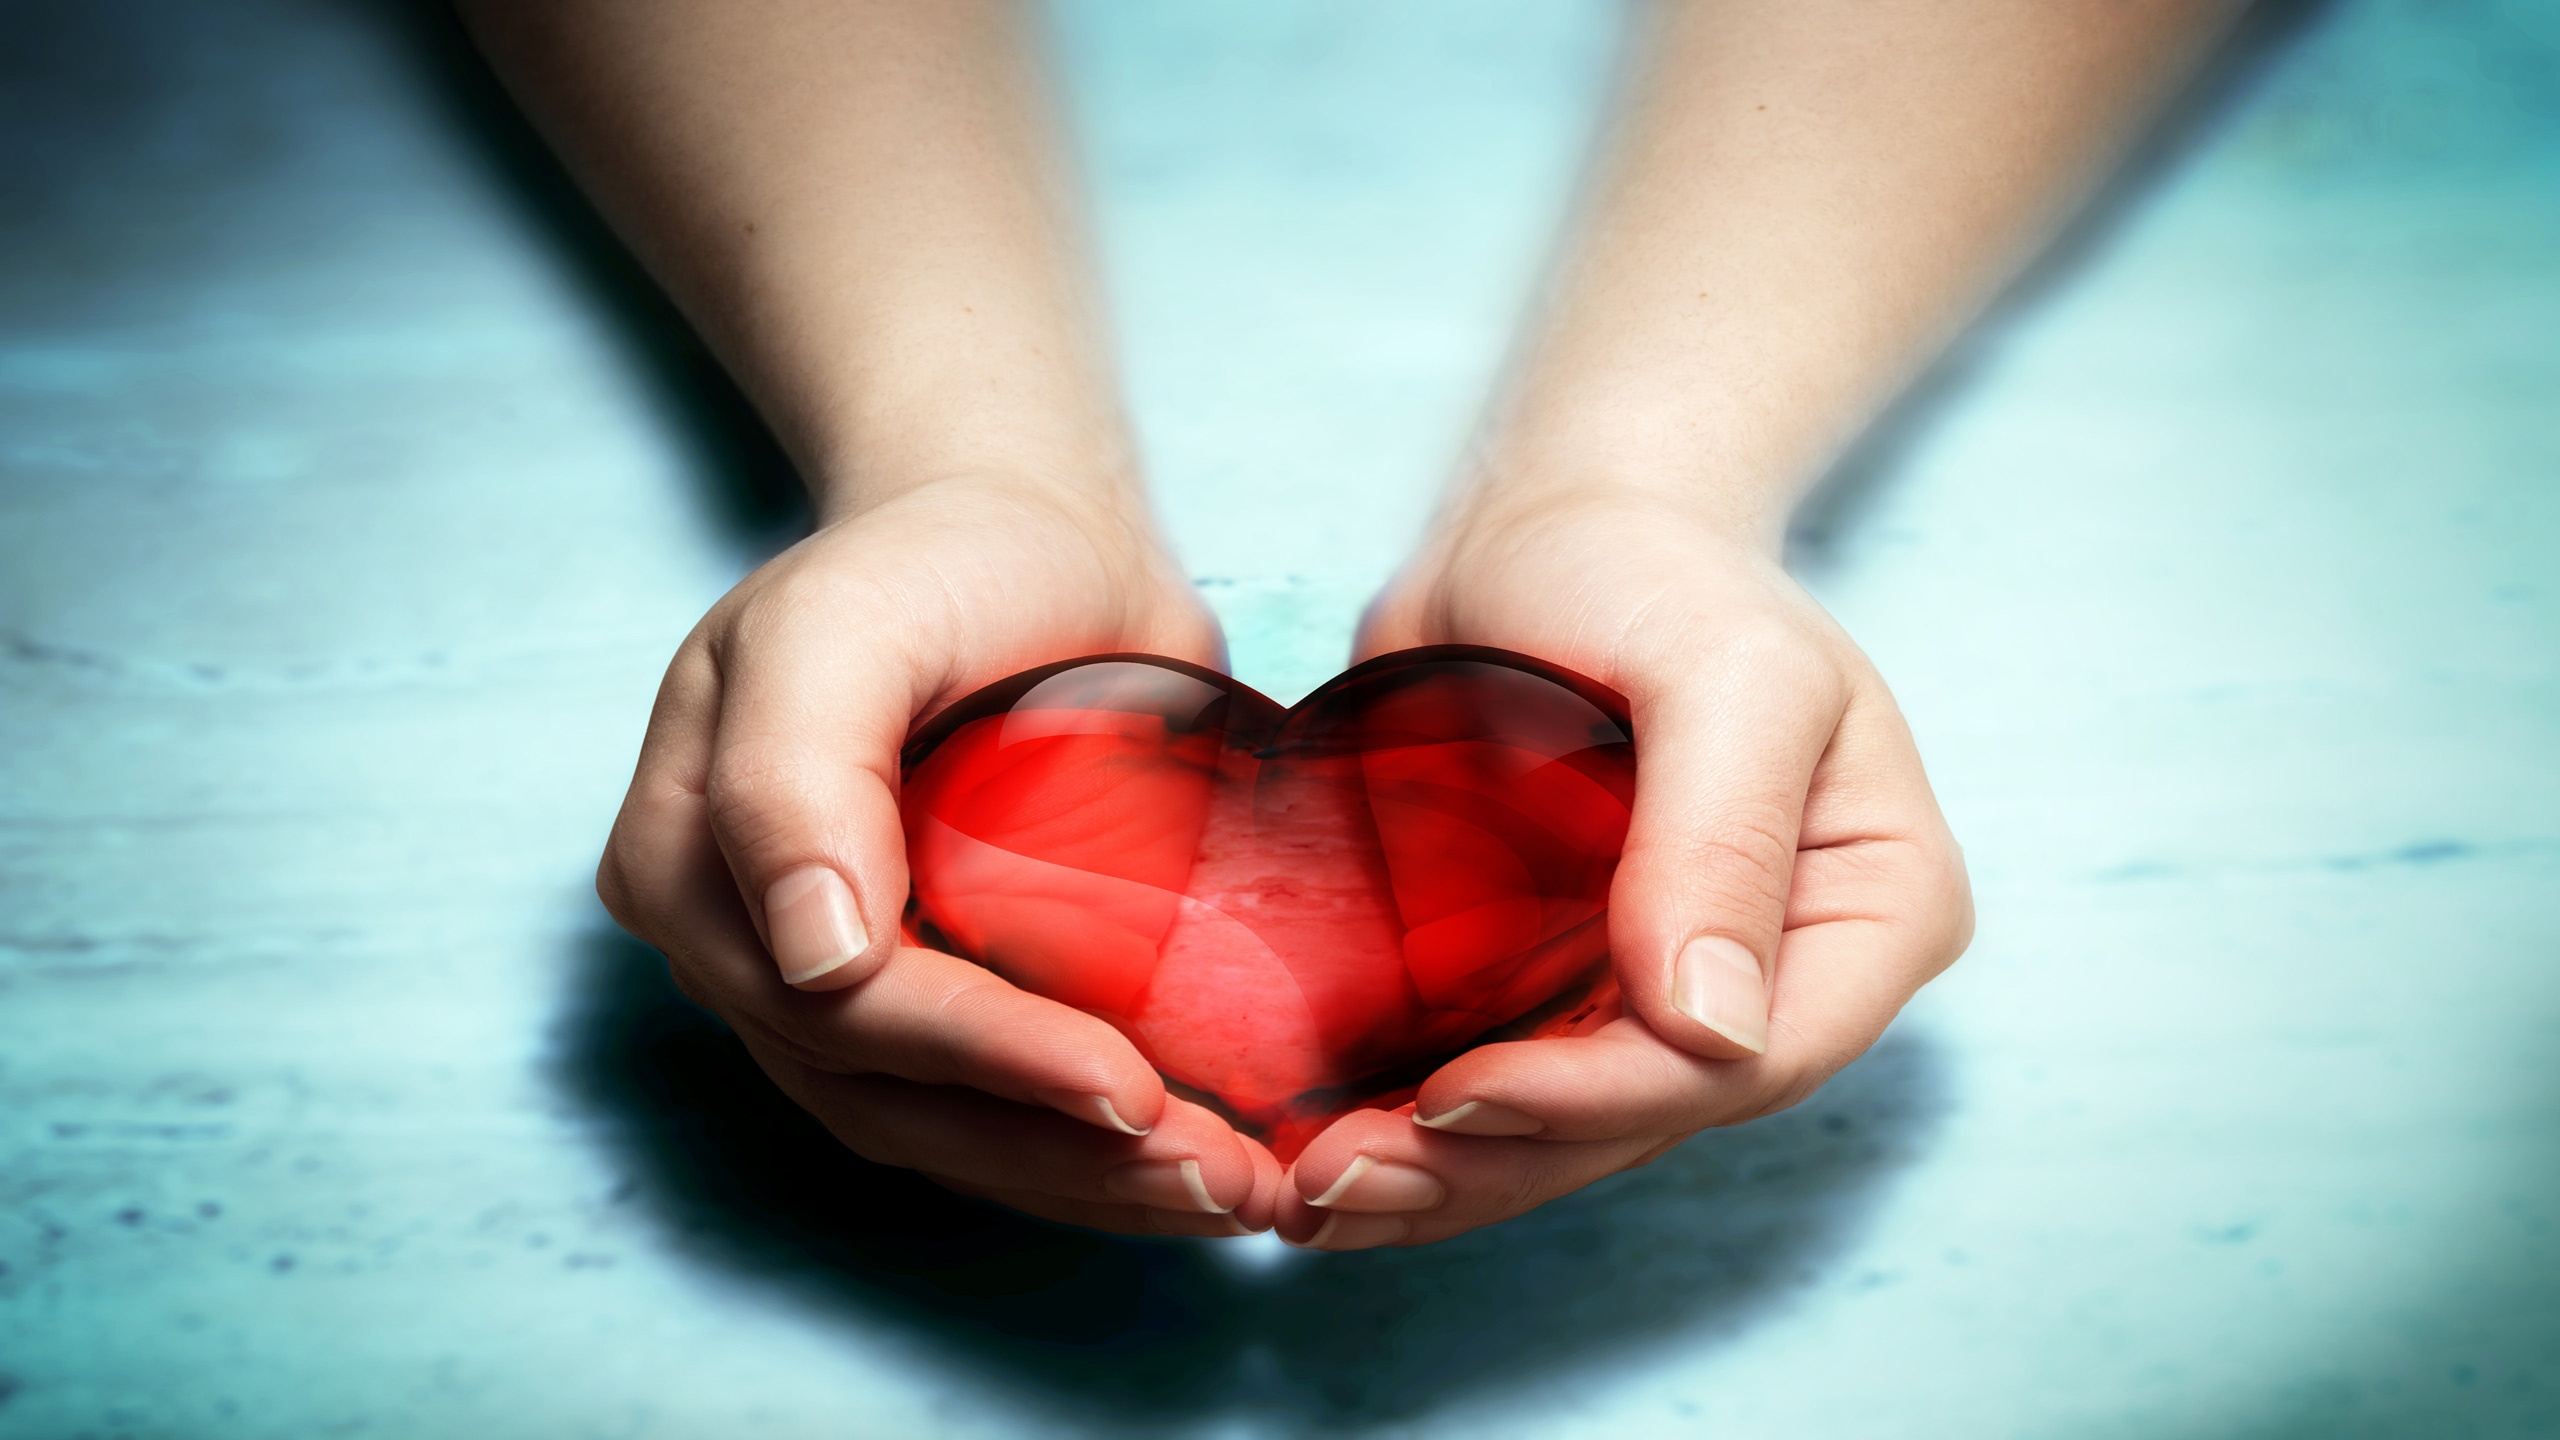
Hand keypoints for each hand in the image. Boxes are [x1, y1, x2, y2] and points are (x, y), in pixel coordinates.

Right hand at [598, 476, 1285, 1236]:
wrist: (1027, 537)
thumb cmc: (944, 558)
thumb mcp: (849, 616)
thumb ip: (794, 767)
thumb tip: (812, 955)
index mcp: (690, 858)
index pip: (842, 1004)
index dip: (988, 1059)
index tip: (1132, 1093)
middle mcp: (743, 945)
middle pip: (894, 1093)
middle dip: (1060, 1151)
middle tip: (1221, 1181)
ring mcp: (828, 987)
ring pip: (943, 1132)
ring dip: (1085, 1182)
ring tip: (1228, 1197)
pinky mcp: (923, 1002)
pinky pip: (984, 1115)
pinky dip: (1085, 1157)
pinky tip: (1187, 1176)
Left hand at [1273, 492, 1972, 1247]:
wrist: (1544, 527)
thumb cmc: (1650, 568)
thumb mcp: (1723, 670)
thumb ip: (1724, 836)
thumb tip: (1709, 1028)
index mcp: (1870, 913)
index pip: (1749, 1061)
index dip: (1601, 1100)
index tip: (1456, 1098)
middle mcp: (1783, 974)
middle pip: (1650, 1118)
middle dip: (1498, 1166)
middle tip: (1337, 1181)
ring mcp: (1671, 991)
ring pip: (1570, 1133)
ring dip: (1443, 1182)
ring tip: (1310, 1197)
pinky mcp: (1569, 984)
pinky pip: (1510, 1090)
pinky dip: (1419, 1137)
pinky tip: (1325, 1157)